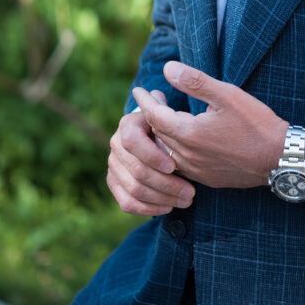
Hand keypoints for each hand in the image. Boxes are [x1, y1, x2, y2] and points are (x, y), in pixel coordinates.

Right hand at [107, 90, 195, 215]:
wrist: (159, 140)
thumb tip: (157, 95)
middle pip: (136, 170)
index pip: (133, 141)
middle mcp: (115, 143)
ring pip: (134, 189)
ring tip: (186, 201)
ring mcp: (113, 165)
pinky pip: (126, 202)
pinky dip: (148, 208)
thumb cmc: (172, 127)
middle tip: (191, 192)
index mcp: (128, 124)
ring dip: (162, 198)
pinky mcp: (114, 183)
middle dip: (166, 184)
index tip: (174, 165)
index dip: (152, 155)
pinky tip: (168, 207)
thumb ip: (167, 109)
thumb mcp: (172, 116)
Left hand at [131, 61, 288, 188]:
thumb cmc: (256, 123)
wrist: (280, 158)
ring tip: (163, 117)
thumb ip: (194, 82)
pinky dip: (173, 149)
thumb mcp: (227, 95)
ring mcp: (196, 171)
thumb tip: (167, 69)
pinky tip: (180, 139)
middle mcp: (187, 156)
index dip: (144, 101)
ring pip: (166, 151)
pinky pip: (179, 164)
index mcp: (189, 133)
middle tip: (152, 98)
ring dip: (161, 133)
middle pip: (157, 133)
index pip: (154, 115)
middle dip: (151, 114)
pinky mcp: (206, 179)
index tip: (138, 89)